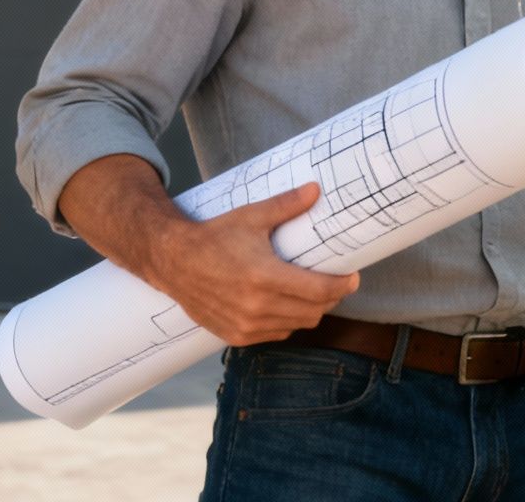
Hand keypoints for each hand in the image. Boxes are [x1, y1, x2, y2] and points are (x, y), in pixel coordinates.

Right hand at [144, 182, 360, 346]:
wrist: (172, 262)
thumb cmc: (213, 236)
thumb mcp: (250, 217)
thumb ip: (286, 205)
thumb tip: (316, 189)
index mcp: (265, 277)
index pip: (320, 291)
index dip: (343, 285)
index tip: (353, 276)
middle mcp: (257, 307)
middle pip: (315, 311)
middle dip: (331, 297)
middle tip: (335, 282)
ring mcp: (246, 325)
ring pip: (298, 325)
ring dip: (311, 310)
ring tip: (312, 292)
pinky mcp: (235, 335)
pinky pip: (277, 334)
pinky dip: (288, 322)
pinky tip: (286, 304)